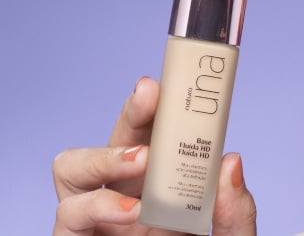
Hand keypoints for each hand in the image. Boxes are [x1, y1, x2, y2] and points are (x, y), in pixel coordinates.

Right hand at [52, 77, 256, 234]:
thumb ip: (236, 210)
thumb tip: (232, 161)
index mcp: (163, 187)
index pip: (157, 136)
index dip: (158, 107)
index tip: (171, 84)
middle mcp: (126, 196)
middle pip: (115, 140)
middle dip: (130, 112)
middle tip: (152, 94)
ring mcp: (98, 220)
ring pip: (71, 167)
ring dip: (104, 155)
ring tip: (141, 164)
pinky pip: (67, 215)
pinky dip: (95, 206)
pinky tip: (130, 212)